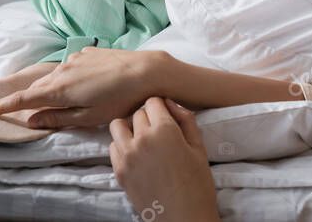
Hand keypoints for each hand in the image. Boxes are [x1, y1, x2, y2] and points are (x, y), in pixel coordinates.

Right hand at [0, 48, 164, 127]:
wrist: (146, 71)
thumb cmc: (119, 100)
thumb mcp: (88, 118)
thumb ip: (57, 119)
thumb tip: (31, 121)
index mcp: (59, 90)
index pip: (23, 100)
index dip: (3, 107)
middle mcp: (62, 70)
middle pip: (36, 88)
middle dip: (26, 100)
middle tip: (16, 112)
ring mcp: (74, 59)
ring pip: (53, 77)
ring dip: (49, 89)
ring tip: (57, 102)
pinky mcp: (87, 52)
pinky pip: (69, 67)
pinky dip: (66, 78)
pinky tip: (82, 85)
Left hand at [110, 98, 219, 221]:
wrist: (183, 219)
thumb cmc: (197, 184)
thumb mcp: (199, 148)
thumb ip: (186, 119)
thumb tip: (170, 102)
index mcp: (165, 130)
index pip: (153, 101)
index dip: (161, 109)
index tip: (166, 119)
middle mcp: (142, 138)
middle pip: (137, 113)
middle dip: (148, 119)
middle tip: (158, 134)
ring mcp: (127, 155)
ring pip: (118, 126)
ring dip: (129, 129)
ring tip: (141, 141)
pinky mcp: (118, 170)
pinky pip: (112, 146)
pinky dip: (122, 146)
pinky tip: (135, 156)